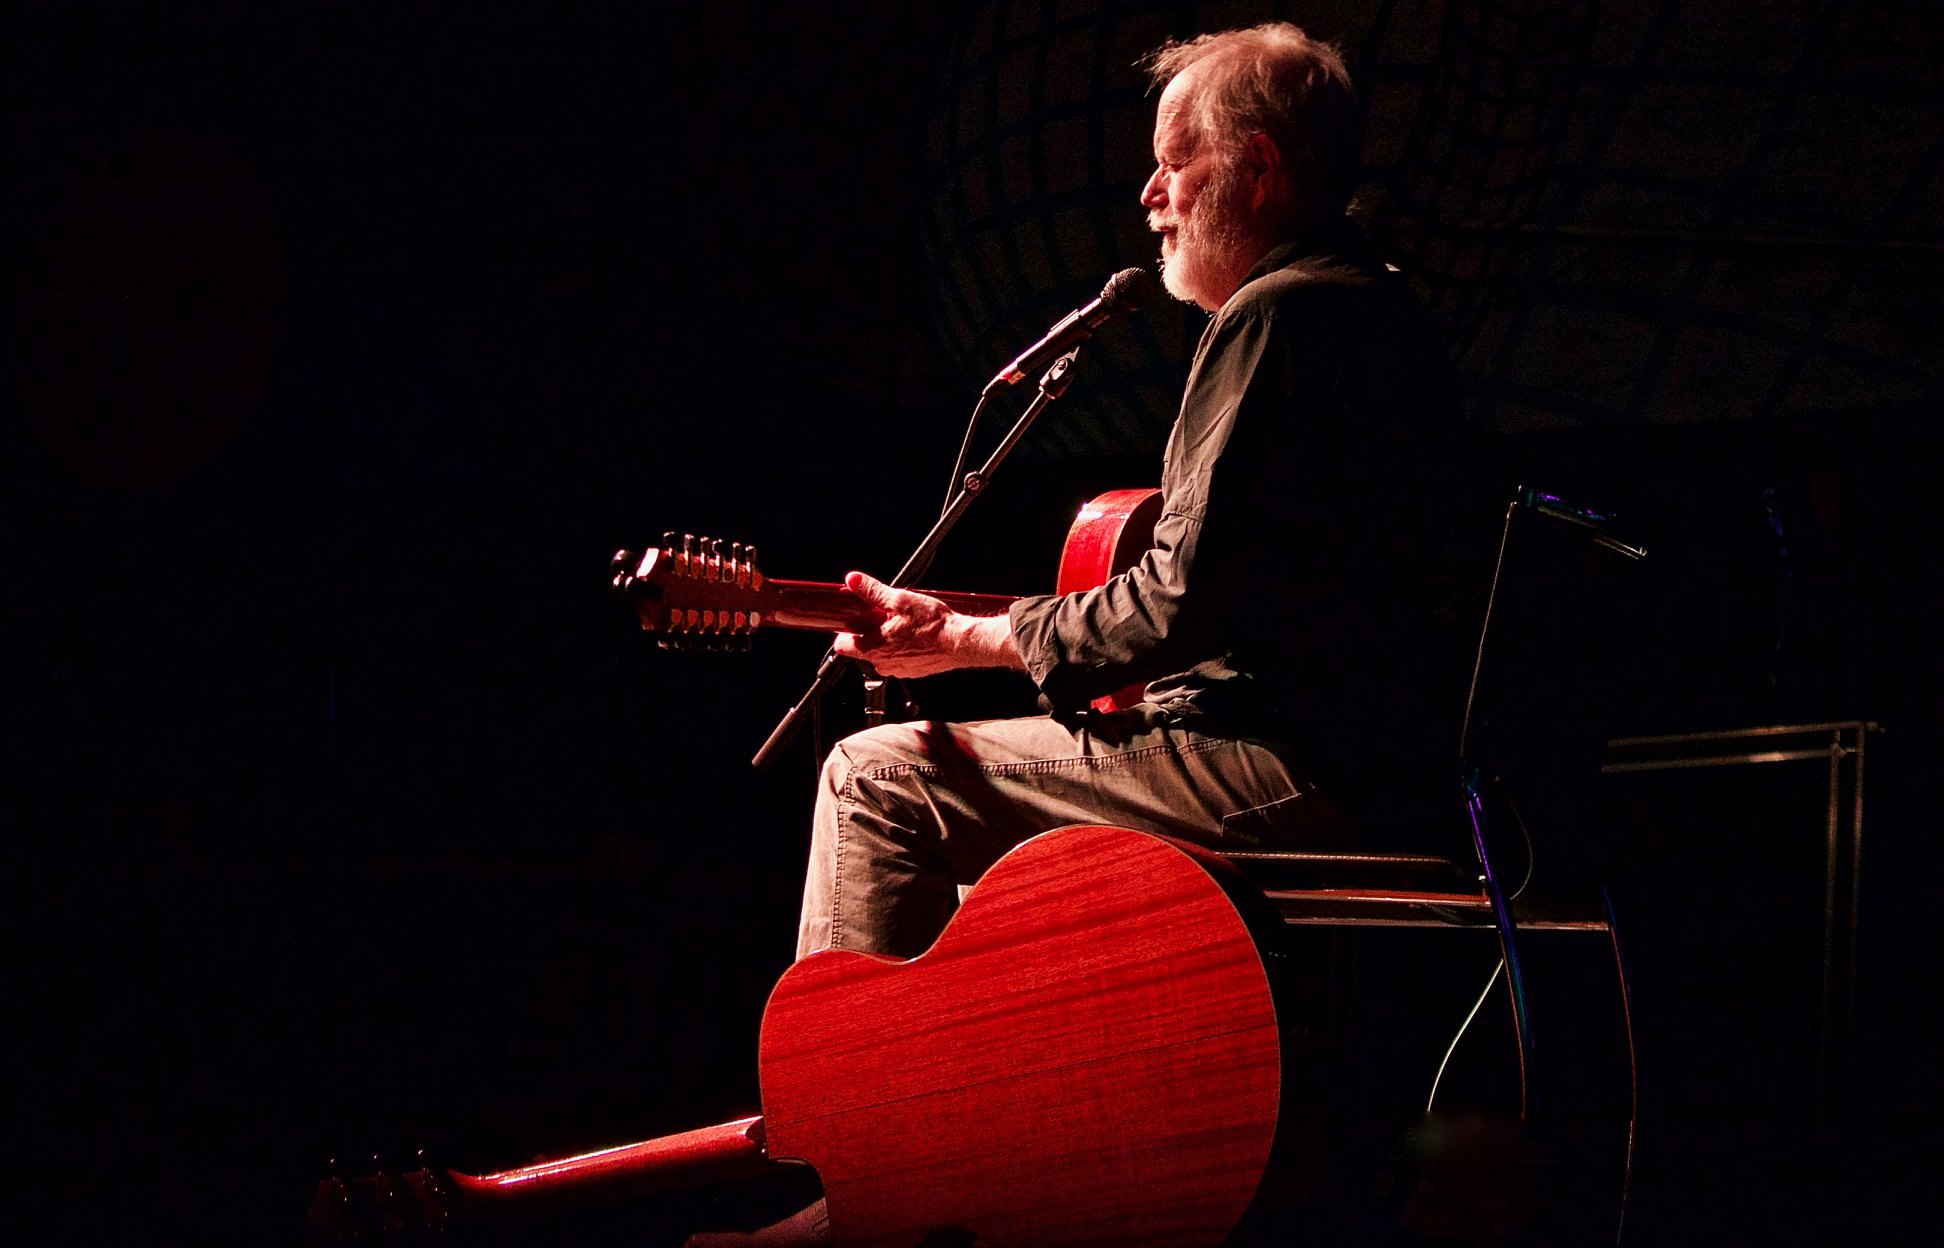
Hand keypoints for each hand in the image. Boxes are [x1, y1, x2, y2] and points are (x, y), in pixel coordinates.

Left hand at [832, 571, 1022, 677]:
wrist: (960, 642)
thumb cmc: (934, 625)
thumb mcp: (900, 600)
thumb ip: (873, 591)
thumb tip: (854, 580)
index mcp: (874, 648)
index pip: (842, 645)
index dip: (845, 630)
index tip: (853, 619)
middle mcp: (882, 663)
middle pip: (862, 648)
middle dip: (869, 631)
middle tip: (883, 616)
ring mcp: (897, 669)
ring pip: (881, 653)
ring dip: (886, 639)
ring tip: (902, 624)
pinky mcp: (911, 671)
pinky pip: (897, 658)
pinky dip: (901, 647)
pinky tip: (914, 634)